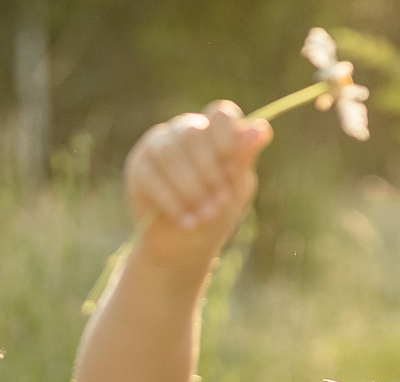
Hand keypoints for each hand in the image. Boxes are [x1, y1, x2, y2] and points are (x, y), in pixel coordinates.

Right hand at [125, 101, 269, 263]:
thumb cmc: (216, 212)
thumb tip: (262, 129)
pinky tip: (186, 222)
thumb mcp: (236, 188)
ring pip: (169, 154)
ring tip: (204, 216)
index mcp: (213, 131)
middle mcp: (183, 130)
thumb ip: (244, 157)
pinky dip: (172, 203)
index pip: (220, 114)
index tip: (231, 170)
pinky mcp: (138, 168)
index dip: (227, 138)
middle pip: (193, 133)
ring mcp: (157, 146)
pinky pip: (151, 177)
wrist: (186, 249)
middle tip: (219, 203)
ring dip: (191, 189)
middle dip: (209, 172)